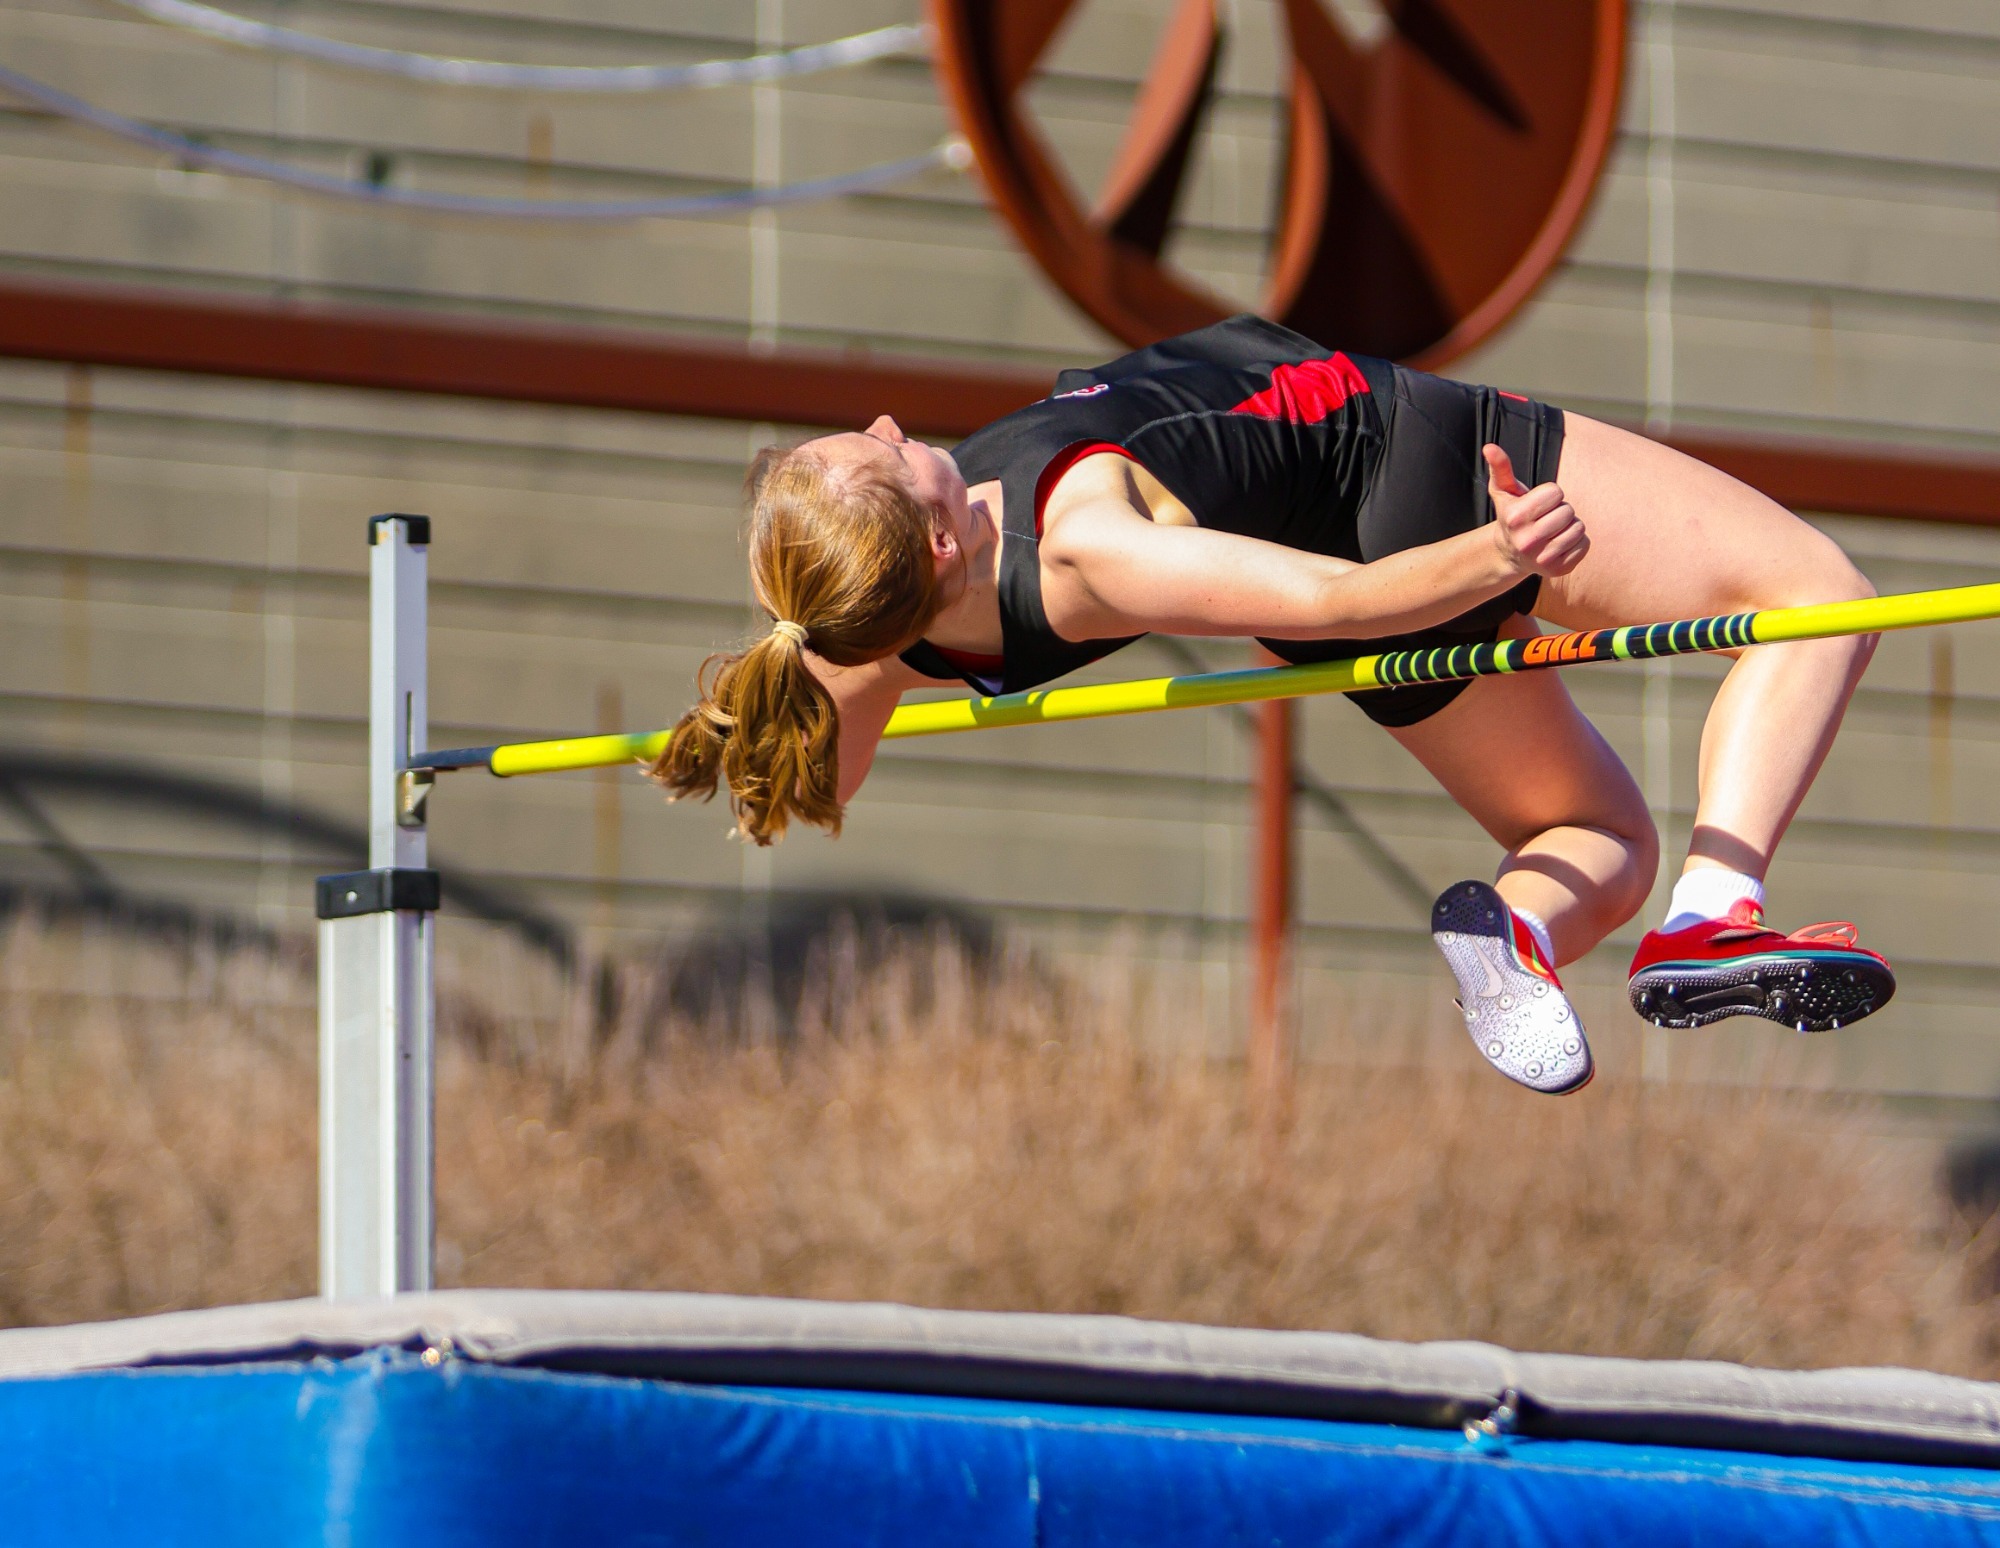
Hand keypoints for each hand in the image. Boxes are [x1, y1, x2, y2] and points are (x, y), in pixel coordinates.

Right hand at [1484, 444, 1588, 577]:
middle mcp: (1527, 541)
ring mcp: (1542, 559)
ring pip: (1578, 528)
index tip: (1538, 504)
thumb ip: (1500, 467)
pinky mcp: (1557, 570)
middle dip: (1561, 510)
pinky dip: (1577, 542)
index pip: (1556, 492)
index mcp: (1516, 517)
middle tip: (1546, 518)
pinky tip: (1560, 544)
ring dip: (1570, 526)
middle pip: (1568, 510)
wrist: (1510, 554)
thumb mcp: (1504, 490)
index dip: (1550, 494)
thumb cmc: (1512, 514)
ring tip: (1554, 531)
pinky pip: (1584, 545)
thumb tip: (1489, 447)